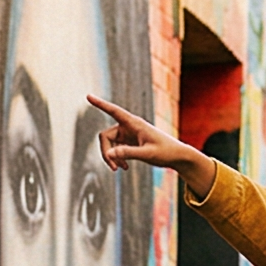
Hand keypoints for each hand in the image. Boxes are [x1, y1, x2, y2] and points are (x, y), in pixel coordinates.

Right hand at [88, 93, 215, 196]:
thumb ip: (128, 153)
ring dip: (111, 157)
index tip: (88, 96)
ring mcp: (128, 135)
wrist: (177, 157)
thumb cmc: (166, 152)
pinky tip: (124, 168)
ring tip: (120, 169)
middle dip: (105, 152)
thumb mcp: (148, 154)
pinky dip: (117, 159)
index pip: (114, 111)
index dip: (100, 104)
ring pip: (109, 144)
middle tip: (113, 167)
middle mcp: (129, 127)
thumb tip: (109, 154)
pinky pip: (116, 150)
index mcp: (134, 123)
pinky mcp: (130, 143)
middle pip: (105, 136)